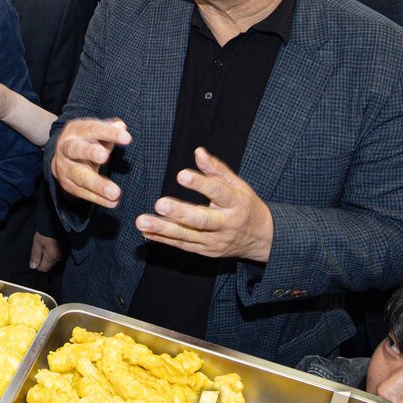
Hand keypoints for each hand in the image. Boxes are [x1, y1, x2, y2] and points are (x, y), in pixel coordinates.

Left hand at [30, 233, 61, 271]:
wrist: (54, 222)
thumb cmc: (44, 233)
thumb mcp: (36, 244)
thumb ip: (35, 256)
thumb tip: (33, 267)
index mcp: (51, 257)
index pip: (43, 269)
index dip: (37, 265)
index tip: (34, 257)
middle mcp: (58, 258)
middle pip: (48, 266)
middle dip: (42, 261)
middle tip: (38, 250)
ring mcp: (61, 254)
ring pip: (51, 262)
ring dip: (46, 257)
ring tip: (43, 247)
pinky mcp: (63, 250)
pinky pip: (55, 257)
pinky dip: (50, 254)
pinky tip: (48, 247)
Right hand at [50, 118, 131, 208]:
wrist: (62, 156)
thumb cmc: (87, 141)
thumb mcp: (96, 132)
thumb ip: (109, 129)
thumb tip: (121, 127)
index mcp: (75, 130)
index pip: (92, 129)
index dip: (108, 133)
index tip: (127, 138)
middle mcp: (66, 148)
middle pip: (75, 149)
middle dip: (89, 152)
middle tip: (104, 157)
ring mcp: (65, 168)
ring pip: (79, 176)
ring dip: (97, 184)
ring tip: (115, 193)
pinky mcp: (67, 184)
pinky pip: (82, 192)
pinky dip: (98, 198)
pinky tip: (112, 202)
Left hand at [136, 147, 273, 261]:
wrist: (261, 238)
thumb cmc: (245, 206)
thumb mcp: (238, 185)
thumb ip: (217, 170)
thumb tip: (198, 151)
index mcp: (237, 203)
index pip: (219, 193)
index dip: (200, 184)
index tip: (180, 175)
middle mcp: (226, 224)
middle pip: (201, 220)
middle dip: (179, 213)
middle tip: (158, 203)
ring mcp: (215, 241)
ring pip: (187, 236)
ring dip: (163, 229)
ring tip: (142, 221)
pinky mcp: (206, 251)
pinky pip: (183, 245)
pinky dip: (163, 240)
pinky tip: (146, 232)